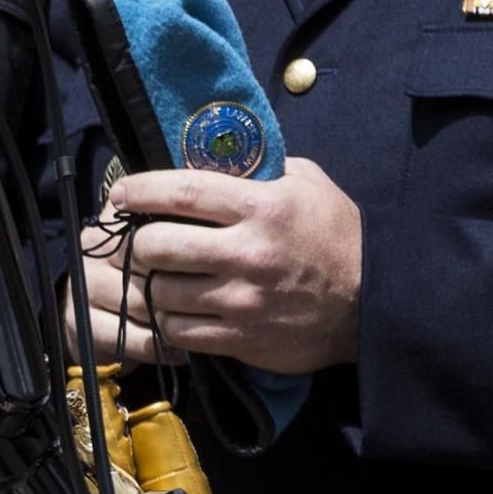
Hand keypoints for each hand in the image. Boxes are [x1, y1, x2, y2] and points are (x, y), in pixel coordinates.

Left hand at [77, 158, 363, 373]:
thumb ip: (259, 168)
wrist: (373, 302)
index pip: (183, 191)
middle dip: (136, 243)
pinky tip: (169, 309)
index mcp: (263, 206)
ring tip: (150, 276)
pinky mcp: (239, 338)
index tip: (119, 194)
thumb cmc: (335, 236)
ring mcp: (241, 300)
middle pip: (157, 246)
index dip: (141, 190)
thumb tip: (209, 156)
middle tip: (135, 241)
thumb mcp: (307, 184)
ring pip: (159, 292)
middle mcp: (248, 252)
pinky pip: (176, 331)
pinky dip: (164, 320)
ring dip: (147, 284)